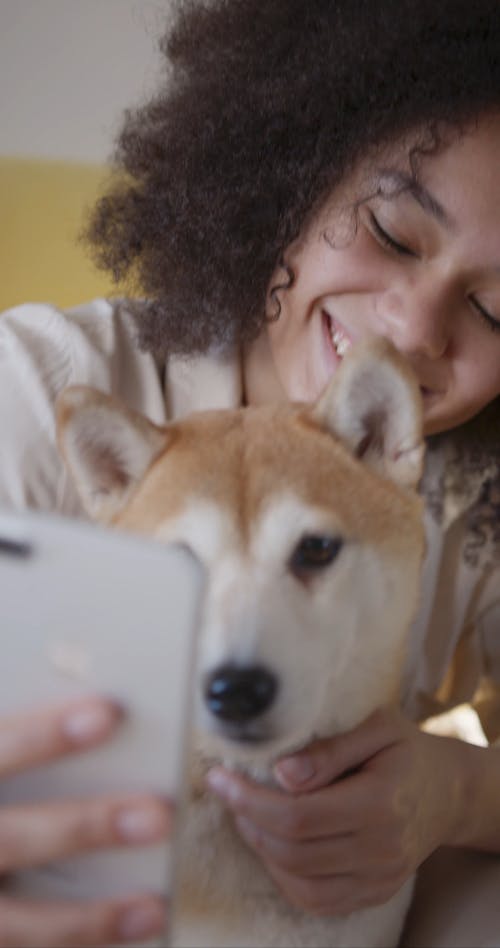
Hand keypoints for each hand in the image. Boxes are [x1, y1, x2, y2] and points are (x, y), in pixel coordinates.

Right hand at [0, 697, 169, 946]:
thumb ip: (6, 738)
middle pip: (12, 838)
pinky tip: (121, 936)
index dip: (45, 735)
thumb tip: (62, 676)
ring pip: (15, 924)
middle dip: (85, 827)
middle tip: (157, 814)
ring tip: (152, 906)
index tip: (109, 712)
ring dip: (87, 919)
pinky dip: (68, 944)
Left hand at [206, 707, 466, 916]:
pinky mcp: (374, 892)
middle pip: (293, 851)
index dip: (250, 800)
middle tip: (229, 791)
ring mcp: (379, 877)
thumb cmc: (407, 750)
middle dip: (248, 821)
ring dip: (261, 851)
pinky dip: (285, 877)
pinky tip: (273, 845)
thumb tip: (282, 773)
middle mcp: (381, 848)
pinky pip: (317, 900)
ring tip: (247, 814)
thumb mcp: (378, 728)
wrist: (449, 791)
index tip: (219, 778)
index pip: (299, 816)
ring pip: (300, 882)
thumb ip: (330, 749)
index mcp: (380, 802)